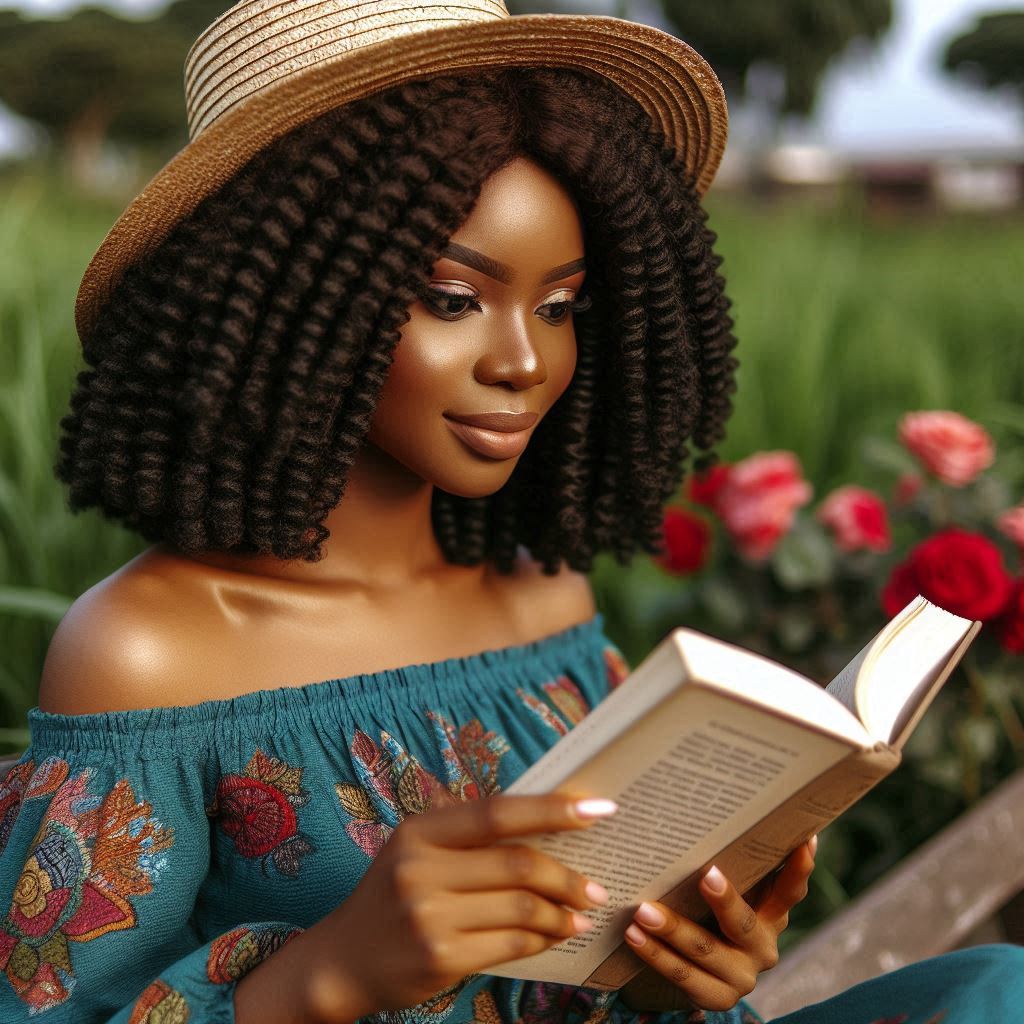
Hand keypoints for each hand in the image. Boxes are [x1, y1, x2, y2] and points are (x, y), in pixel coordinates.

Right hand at [305, 792, 615, 1020]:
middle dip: (567, 876)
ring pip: (522, 908)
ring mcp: (429, 916)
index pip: (498, 813)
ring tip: (581, 913)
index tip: (598, 808)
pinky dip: (543, 940)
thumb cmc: (394, 894)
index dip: (552, 809)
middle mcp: (420, 869)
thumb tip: (549, 828)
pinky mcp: (439, 958)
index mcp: (420, 831)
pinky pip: (511, 945)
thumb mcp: (417, 850)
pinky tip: (557, 936)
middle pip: (518, 864)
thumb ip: (469, 836)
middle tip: (595, 886)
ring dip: (562, 913)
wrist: (342, 960)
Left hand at [619, 836, 816, 1013]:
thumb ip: (727, 868)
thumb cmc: (708, 912)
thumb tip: (705, 815)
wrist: (695, 969)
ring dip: (672, 929)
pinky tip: (634, 936)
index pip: (790, 891)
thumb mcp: (727, 894)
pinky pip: (683, 975)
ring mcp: (742, 977)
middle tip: (706, 874)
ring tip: (643, 910)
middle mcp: (762, 947)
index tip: (804, 839)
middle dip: (724, 899)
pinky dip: (655, 954)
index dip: (799, 869)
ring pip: (705, 950)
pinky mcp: (717, 998)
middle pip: (743, 923)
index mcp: (772, 915)